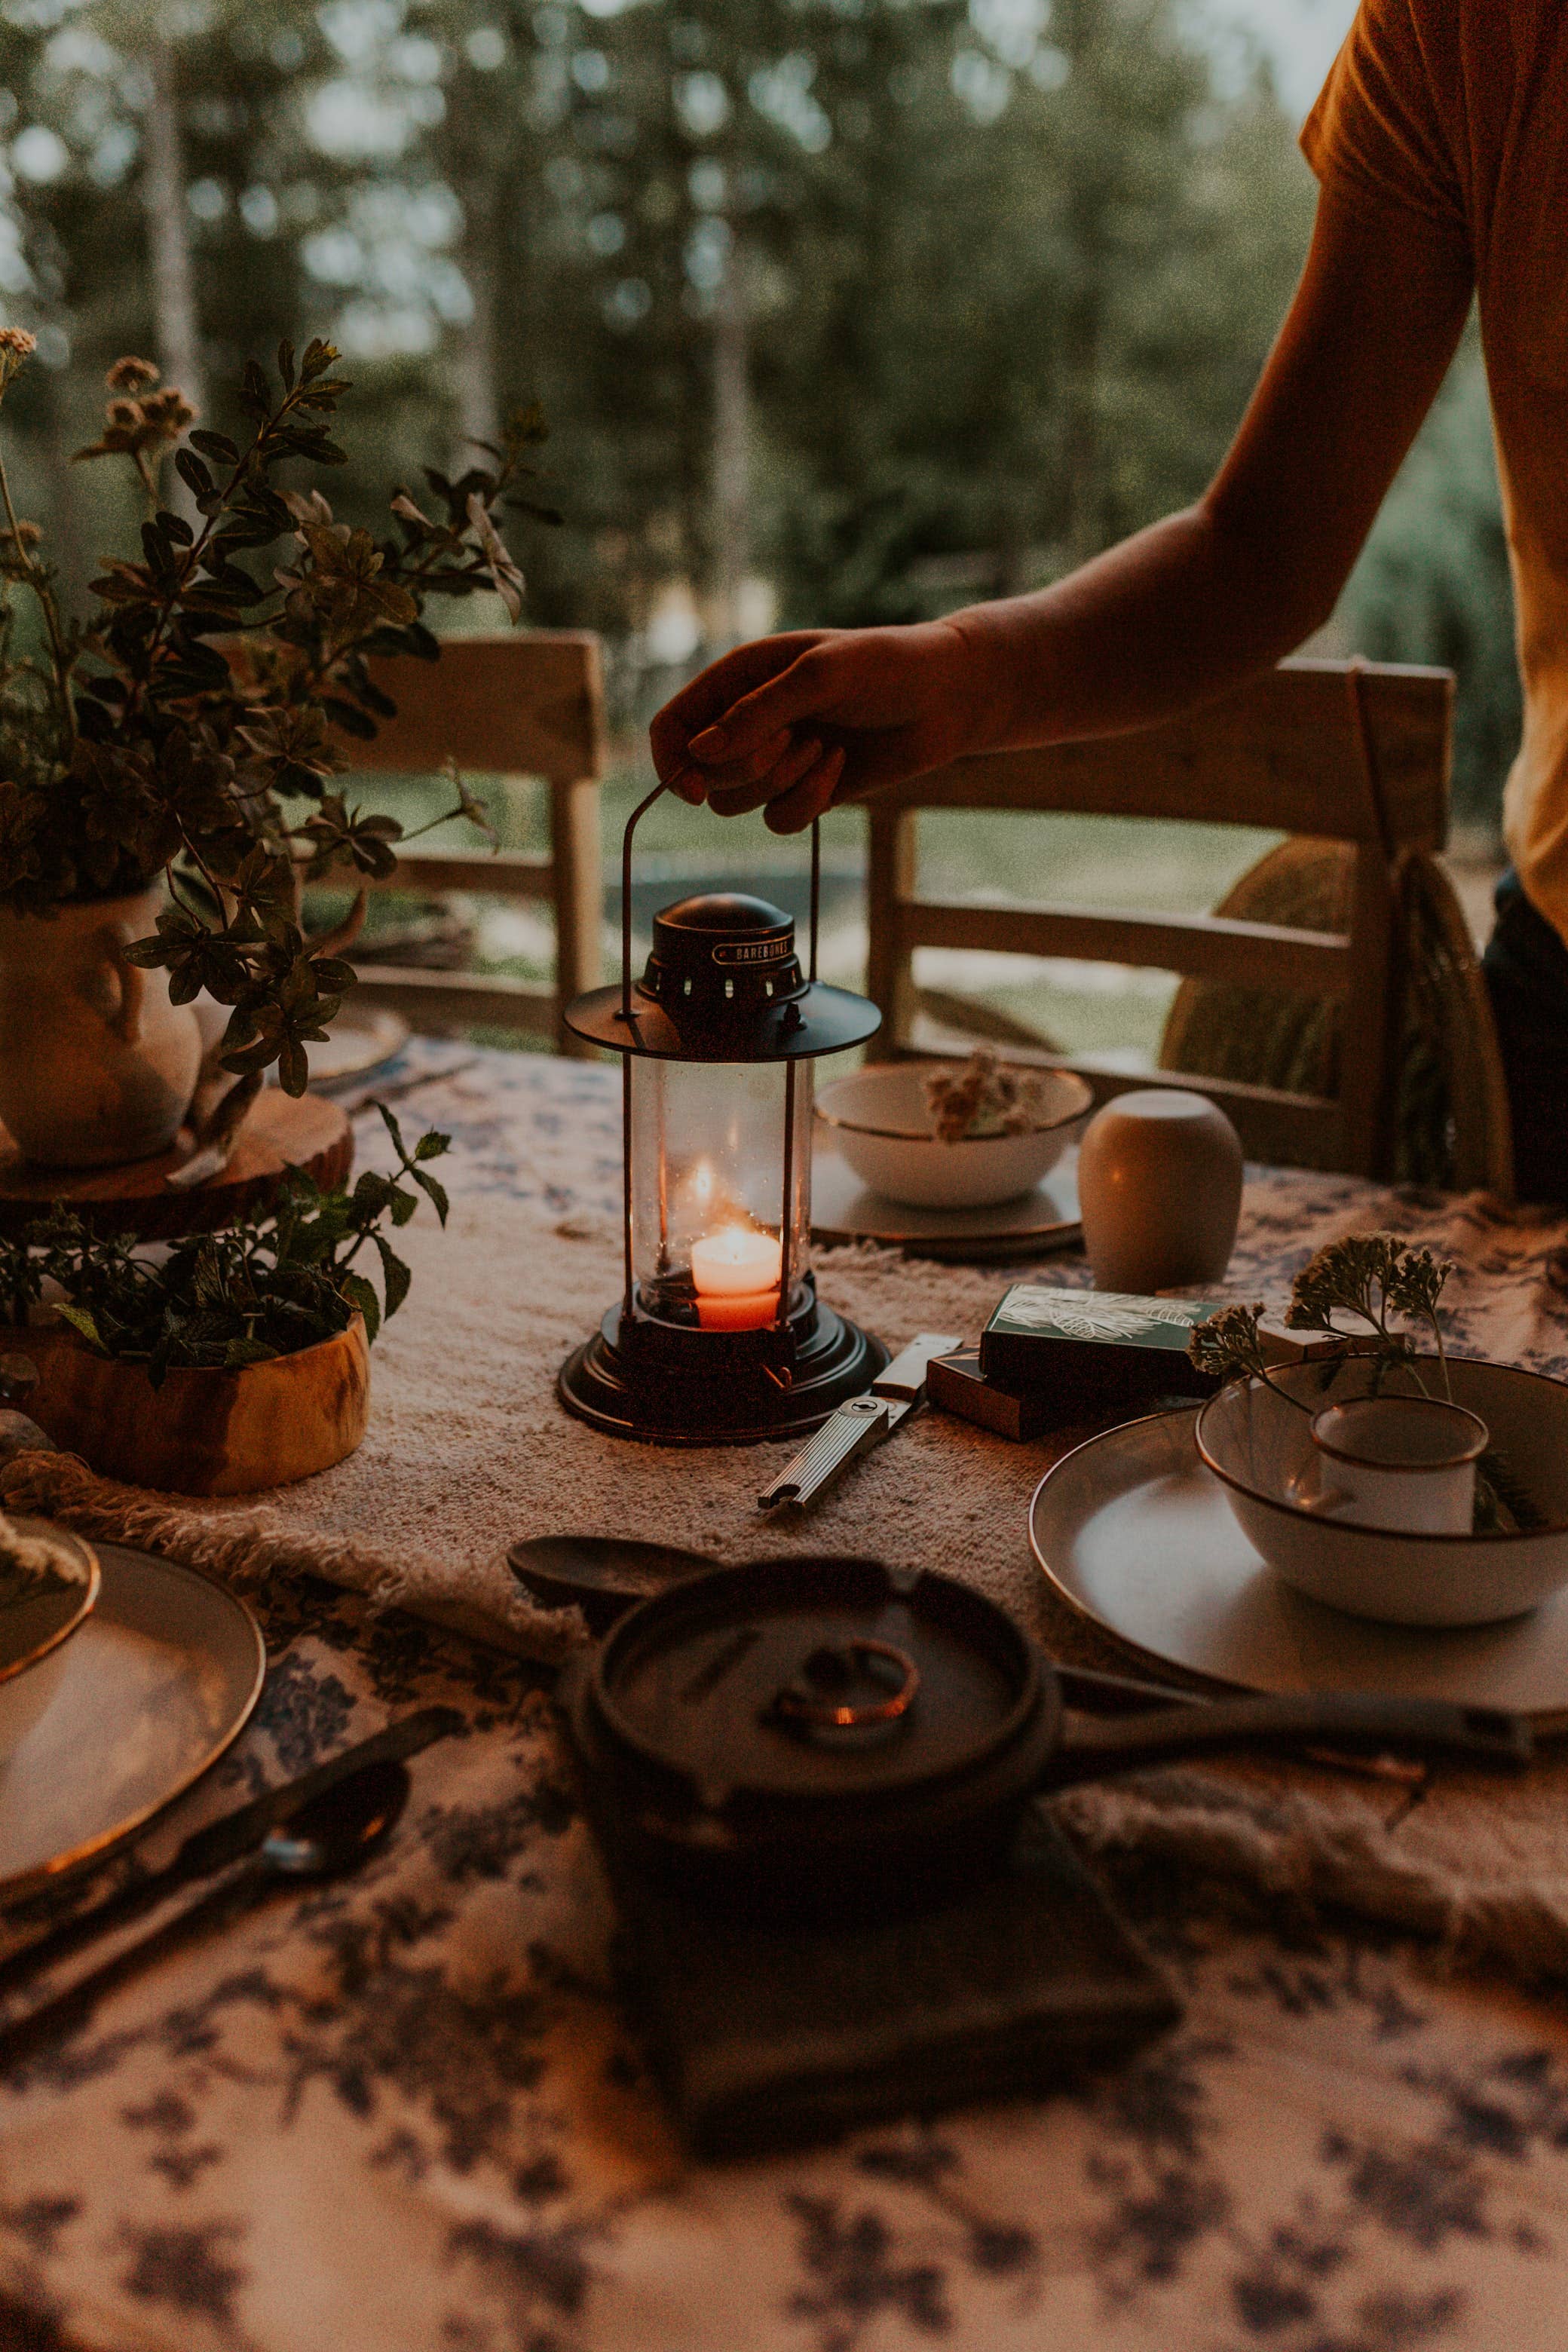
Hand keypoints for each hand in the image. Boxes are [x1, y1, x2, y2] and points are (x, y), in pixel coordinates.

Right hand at [648, 620, 978, 831]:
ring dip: (781, 783)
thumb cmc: (886, 667)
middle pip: (703, 775)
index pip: (672, 727)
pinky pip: (778, 820)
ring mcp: (774, 759)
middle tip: (798, 739)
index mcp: (738, 678)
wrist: (947, 697)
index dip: (670, 761)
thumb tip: (701, 754)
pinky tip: (840, 768)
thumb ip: (758, 713)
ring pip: (736, 804)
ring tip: (824, 747)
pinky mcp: (803, 790)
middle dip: (749, 768)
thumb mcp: (821, 676)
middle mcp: (747, 721)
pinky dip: (807, 802)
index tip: (694, 789)